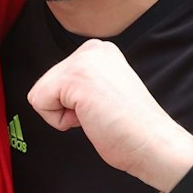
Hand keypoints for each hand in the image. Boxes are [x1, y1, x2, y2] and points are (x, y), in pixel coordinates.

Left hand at [27, 39, 192, 191]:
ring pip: (40, 93)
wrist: (153, 144)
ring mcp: (83, 60)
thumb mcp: (102, 90)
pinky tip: (89, 118)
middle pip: (45, 84)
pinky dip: (59, 121)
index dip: (73, 102)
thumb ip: (81, 82)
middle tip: (100, 113)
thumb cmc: (130, 129)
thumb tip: (54, 90)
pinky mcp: (74, 78)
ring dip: (63, 114)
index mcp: (100, 50)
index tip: (103, 107)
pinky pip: (39, 103)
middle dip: (66, 107)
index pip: (57, 77)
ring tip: (96, 114)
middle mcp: (92, 48)